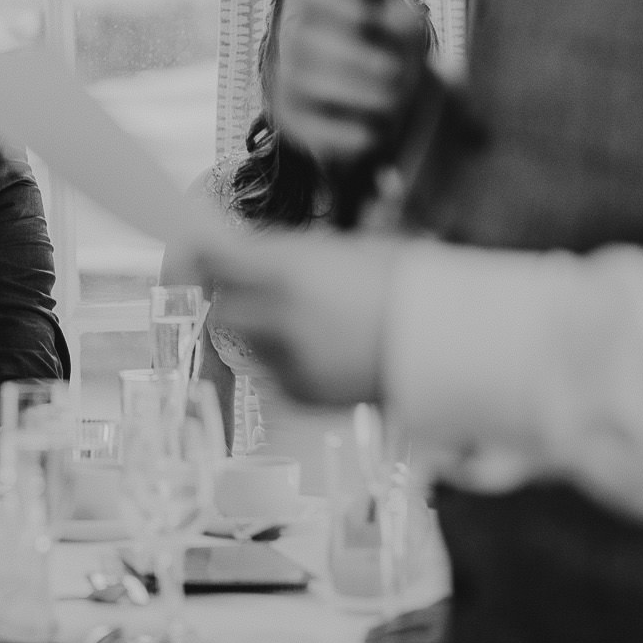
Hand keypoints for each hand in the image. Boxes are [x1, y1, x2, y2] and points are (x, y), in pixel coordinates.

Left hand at [195, 230, 401, 405]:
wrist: (449, 344)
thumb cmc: (405, 286)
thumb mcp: (344, 249)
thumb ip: (288, 253)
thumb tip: (245, 249)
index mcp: (288, 271)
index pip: (215, 258)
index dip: (198, 252)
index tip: (194, 248)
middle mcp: (279, 317)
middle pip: (223, 304)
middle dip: (233, 294)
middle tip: (254, 284)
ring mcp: (289, 359)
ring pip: (247, 339)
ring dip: (261, 326)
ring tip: (309, 317)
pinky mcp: (302, 393)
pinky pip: (273, 370)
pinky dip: (286, 357)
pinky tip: (326, 345)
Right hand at [269, 0, 427, 166]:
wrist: (381, 93)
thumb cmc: (387, 48)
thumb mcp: (402, 29)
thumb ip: (402, 21)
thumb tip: (399, 18)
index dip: (334, 2)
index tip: (367, 14)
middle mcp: (293, 34)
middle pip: (303, 40)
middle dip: (353, 58)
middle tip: (393, 70)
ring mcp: (287, 76)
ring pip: (299, 80)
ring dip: (351, 92)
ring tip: (391, 99)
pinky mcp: (290, 115)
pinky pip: (302, 124)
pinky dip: (337, 132)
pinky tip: (369, 134)